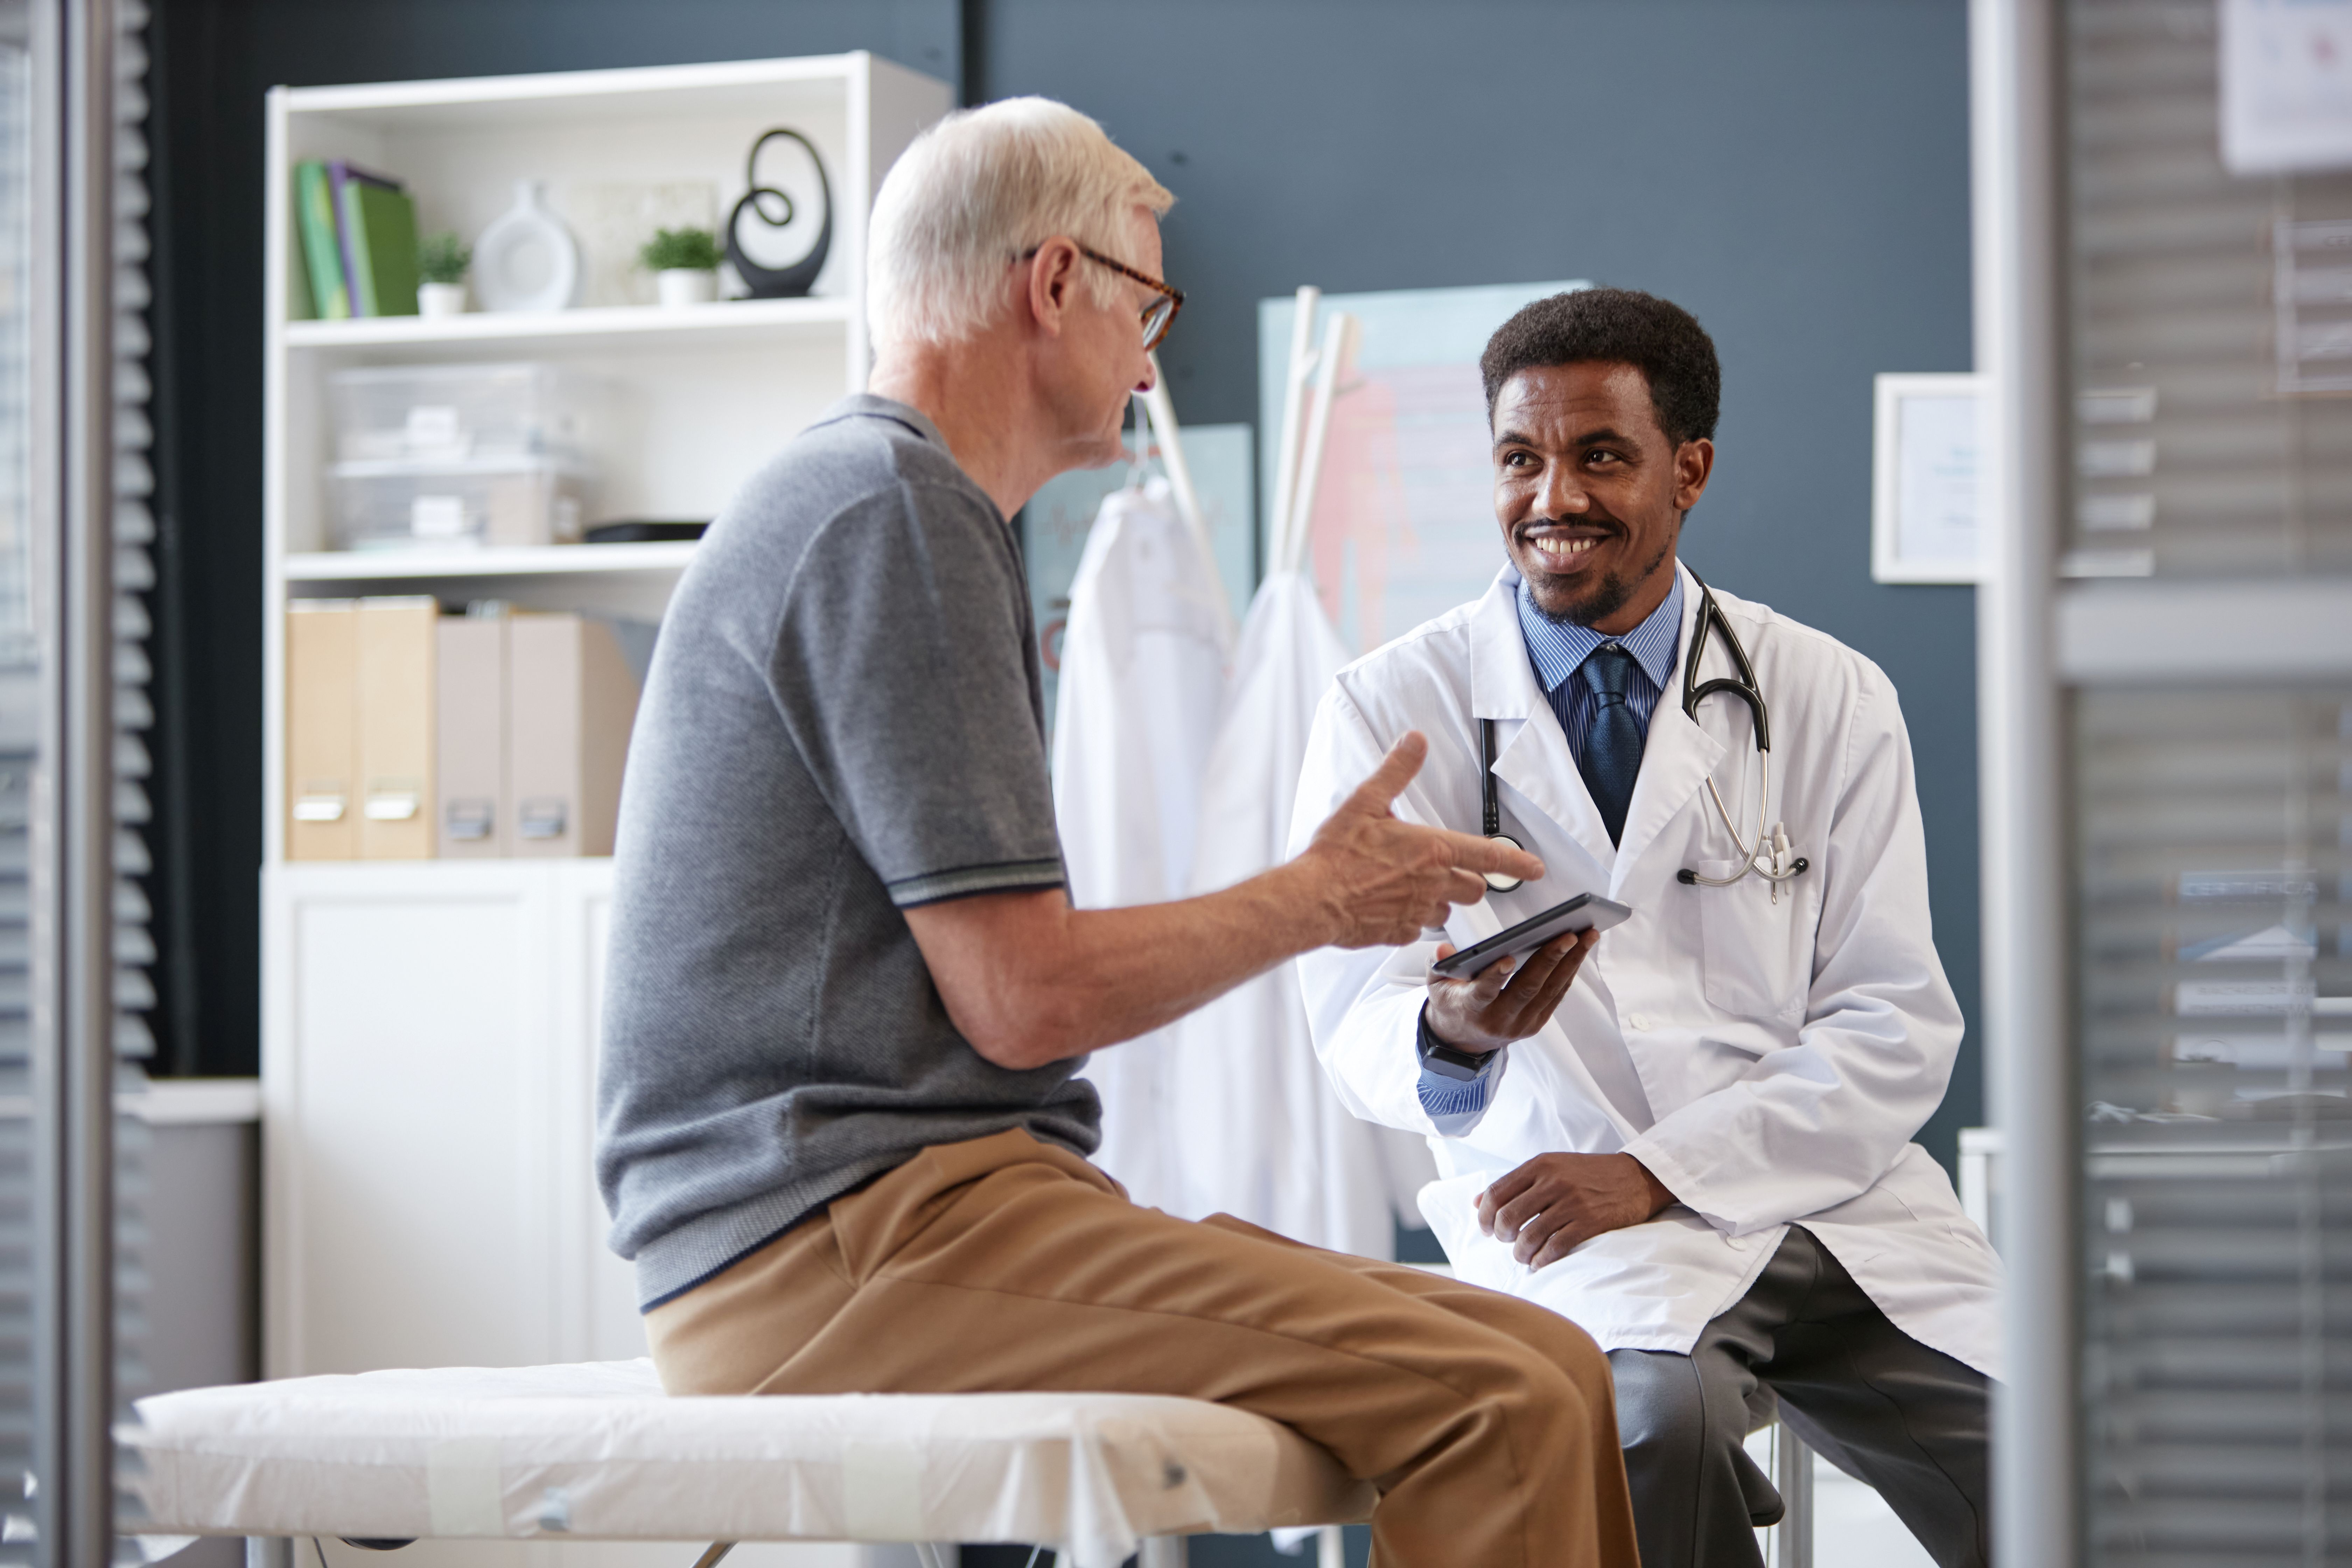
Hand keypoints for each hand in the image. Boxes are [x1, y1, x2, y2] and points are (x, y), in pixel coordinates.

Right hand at [1296, 732, 1545, 947]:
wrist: (1311, 899)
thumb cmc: (1336, 854)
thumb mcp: (1366, 801)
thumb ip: (1396, 771)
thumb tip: (1415, 741)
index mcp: (1432, 849)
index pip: (1488, 856)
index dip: (1517, 863)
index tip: (1537, 869)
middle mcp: (1432, 883)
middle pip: (1473, 889)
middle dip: (1466, 881)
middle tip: (1442, 871)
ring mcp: (1418, 912)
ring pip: (1446, 910)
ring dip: (1437, 901)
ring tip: (1408, 888)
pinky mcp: (1400, 933)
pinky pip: (1418, 928)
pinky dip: (1410, 919)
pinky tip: (1388, 907)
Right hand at [1423, 927, 1598, 1054]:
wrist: (1463, 1041)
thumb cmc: (1451, 1003)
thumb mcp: (1436, 985)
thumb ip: (1437, 964)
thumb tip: (1443, 949)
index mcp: (1470, 1009)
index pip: (1484, 993)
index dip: (1495, 976)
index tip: (1506, 958)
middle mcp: (1498, 1021)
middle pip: (1527, 989)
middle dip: (1550, 959)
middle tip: (1569, 935)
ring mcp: (1520, 1025)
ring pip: (1549, 991)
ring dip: (1570, 962)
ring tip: (1587, 936)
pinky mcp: (1535, 1024)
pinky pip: (1555, 996)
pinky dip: (1569, 972)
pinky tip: (1580, 951)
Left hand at [1477, 1152, 1674, 1268]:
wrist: (1636, 1177)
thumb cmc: (1588, 1174)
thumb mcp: (1551, 1167)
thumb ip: (1516, 1183)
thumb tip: (1477, 1202)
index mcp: (1540, 1165)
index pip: (1496, 1192)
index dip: (1485, 1215)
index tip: (1487, 1229)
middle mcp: (1553, 1181)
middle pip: (1508, 1216)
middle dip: (1502, 1236)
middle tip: (1507, 1241)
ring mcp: (1572, 1202)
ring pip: (1529, 1235)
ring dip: (1520, 1253)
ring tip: (1523, 1256)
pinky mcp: (1589, 1222)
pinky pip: (1555, 1247)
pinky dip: (1541, 1260)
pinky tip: (1539, 1263)